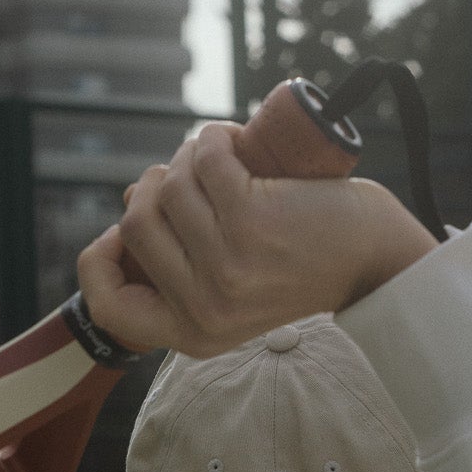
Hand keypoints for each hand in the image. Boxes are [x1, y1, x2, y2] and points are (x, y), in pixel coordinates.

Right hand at [76, 120, 437, 359]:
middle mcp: (204, 307)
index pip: (109, 307)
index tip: (118, 230)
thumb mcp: (235, 293)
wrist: (373, 259)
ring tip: (223, 156)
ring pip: (167, 187)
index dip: (98, 262)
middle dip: (156, 185)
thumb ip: (187, 275)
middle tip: (194, 177)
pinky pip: (202, 160)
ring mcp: (226, 266)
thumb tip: (131, 210)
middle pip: (135, 223)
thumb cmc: (301, 264)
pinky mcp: (249, 220)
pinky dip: (212, 137)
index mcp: (193, 334)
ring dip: (188, 155)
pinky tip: (235, 140)